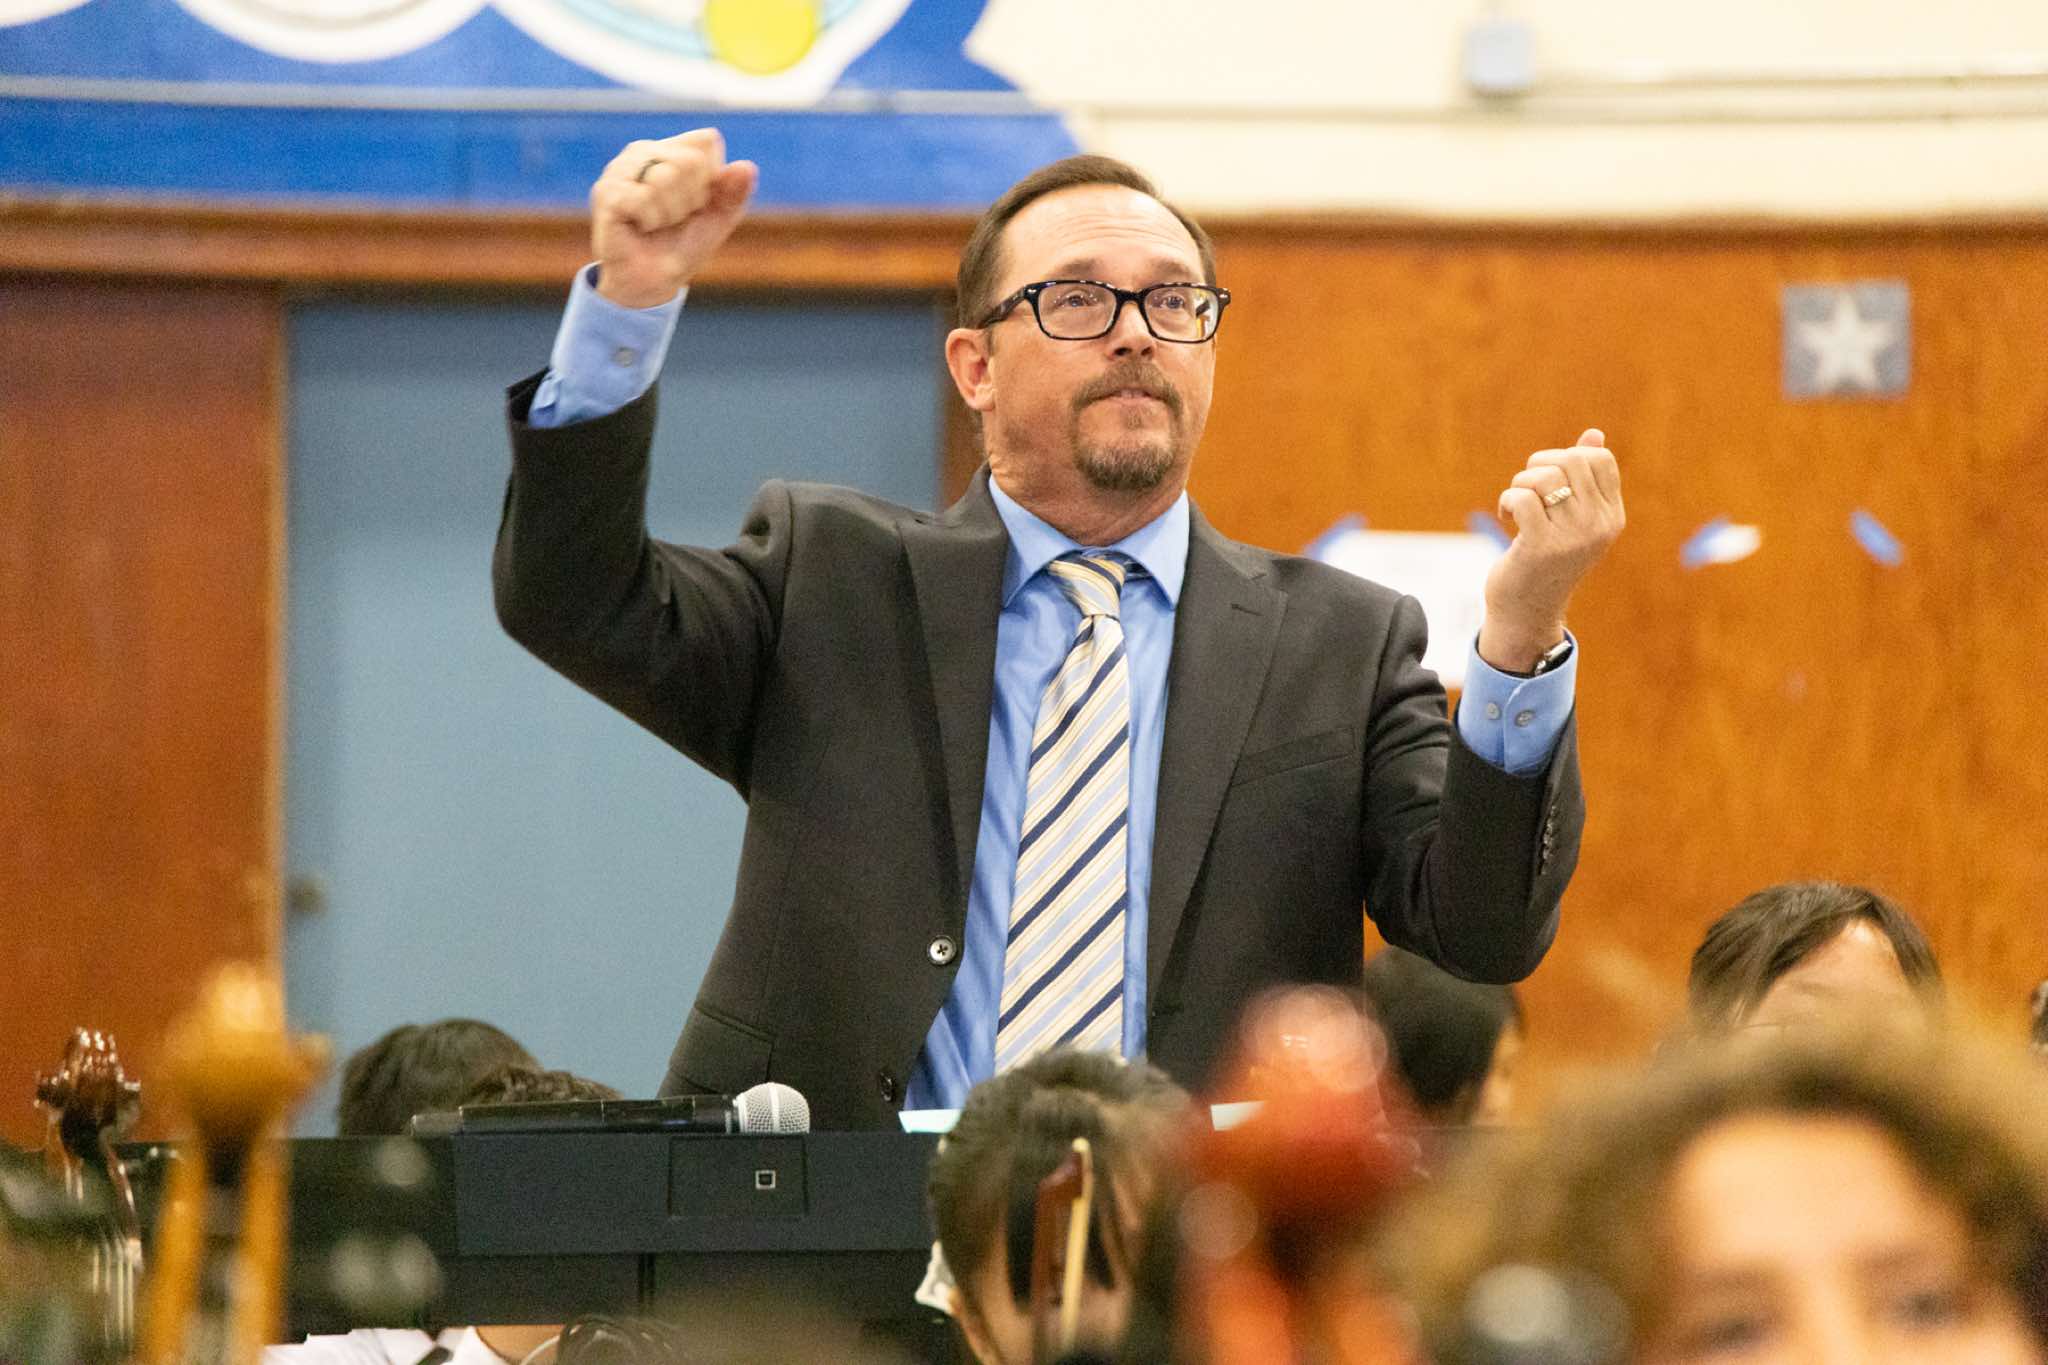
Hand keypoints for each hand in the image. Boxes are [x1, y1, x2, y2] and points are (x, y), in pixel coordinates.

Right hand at [590, 128, 757, 308]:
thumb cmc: (684, 244)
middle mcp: (642, 151)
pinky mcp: (606, 193)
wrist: (654, 282)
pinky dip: (650, 220)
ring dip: (670, 212)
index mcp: (671, 148)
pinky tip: (640, 227)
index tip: (697, 202)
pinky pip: (644, 198)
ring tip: (656, 223)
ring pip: (665, 177)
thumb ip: (734, 192)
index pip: (707, 142)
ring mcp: (620, 169)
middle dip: (691, 199)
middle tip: (673, 218)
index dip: (711, 178)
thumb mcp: (719, 217)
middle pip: (690, 161)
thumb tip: (747, 167)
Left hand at [1478, 428, 1624, 672]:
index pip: (1600, 458)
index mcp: (1612, 517)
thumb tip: (1594, 434)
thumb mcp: (1572, 518)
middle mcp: (1599, 526)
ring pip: (1544, 477)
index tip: (1550, 479)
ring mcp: (1573, 538)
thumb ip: (1584, 478)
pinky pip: (1522, 498)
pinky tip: (1506, 517)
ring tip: (1515, 504)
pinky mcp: (1541, 547)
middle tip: (1526, 488)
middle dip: (1539, 464)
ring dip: (1519, 483)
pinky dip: (1507, 500)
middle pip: (1571, 460)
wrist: (1527, 610)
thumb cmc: (1546, 558)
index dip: (1567, 456)